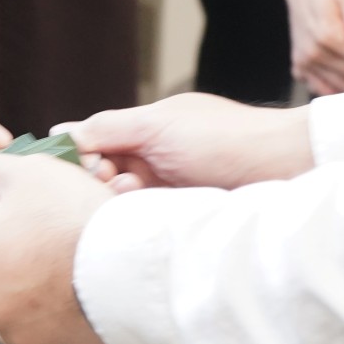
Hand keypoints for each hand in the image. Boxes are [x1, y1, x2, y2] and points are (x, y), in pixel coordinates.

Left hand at [0, 154, 112, 343]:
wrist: (129, 263)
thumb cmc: (70, 215)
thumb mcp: (23, 171)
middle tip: (21, 247)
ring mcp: (18, 333)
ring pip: (5, 317)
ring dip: (19, 298)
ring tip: (53, 268)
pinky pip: (44, 332)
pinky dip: (53, 315)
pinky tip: (76, 288)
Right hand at [61, 93, 313, 192]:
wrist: (285, 168)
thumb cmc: (226, 138)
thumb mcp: (158, 125)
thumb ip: (107, 128)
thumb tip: (59, 131)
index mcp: (146, 129)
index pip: (94, 144)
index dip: (83, 157)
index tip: (89, 167)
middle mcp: (154, 157)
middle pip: (103, 174)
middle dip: (99, 180)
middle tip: (114, 182)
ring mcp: (169, 187)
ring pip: (121, 200)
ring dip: (120, 198)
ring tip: (132, 193)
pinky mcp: (182, 214)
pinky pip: (145, 218)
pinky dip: (139, 216)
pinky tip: (146, 211)